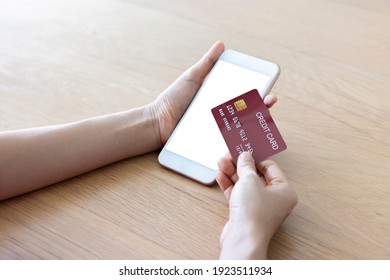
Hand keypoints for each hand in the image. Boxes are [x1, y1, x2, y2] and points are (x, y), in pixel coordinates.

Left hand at [149, 41, 277, 146]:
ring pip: (240, 127)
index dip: (257, 92)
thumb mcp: (192, 78)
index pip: (242, 95)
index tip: (268, 89)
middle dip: (261, 107)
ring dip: (253, 123)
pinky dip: (238, 138)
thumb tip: (221, 44)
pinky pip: (227, 140)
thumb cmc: (174, 99)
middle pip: (246, 111)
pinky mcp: (211, 141)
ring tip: (263, 118)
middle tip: (269, 102)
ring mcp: (216, 128)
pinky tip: (248, 136)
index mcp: (218, 98)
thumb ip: (207, 63)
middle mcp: (221, 113)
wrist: (159, 121)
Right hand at [217, 151, 297, 258]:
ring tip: (221, 162)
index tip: (245, 149)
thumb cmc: (254, 212)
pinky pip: (238, 194)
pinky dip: (229, 185)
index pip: (270, 168)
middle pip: (255, 176)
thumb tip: (245, 156)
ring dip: (232, 173)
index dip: (256, 157)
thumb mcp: (249, 180)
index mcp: (284, 191)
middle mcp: (274, 199)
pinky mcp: (246, 213)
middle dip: (240, 165)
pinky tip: (220, 175)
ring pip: (245, 185)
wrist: (243, 237)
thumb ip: (246, 165)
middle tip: (230, 154)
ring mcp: (259, 207)